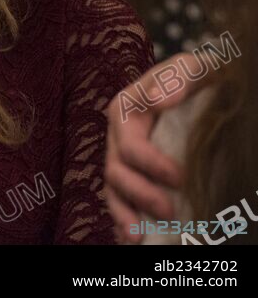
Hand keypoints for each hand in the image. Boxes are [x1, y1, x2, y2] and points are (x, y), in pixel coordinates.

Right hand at [103, 52, 209, 243]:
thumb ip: (177, 78)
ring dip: (124, 214)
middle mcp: (117, 136)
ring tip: (138, 237)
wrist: (193, 85)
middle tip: (170, 212)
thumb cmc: (191, 76)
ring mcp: (121, 156)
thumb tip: (161, 101)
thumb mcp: (188, 68)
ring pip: (112, 189)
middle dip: (140, 195)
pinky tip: (130, 237)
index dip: (152, 165)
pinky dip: (121, 218)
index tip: (181, 177)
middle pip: (116, 172)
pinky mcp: (130, 171)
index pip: (130, 146)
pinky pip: (119, 197)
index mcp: (124, 110)